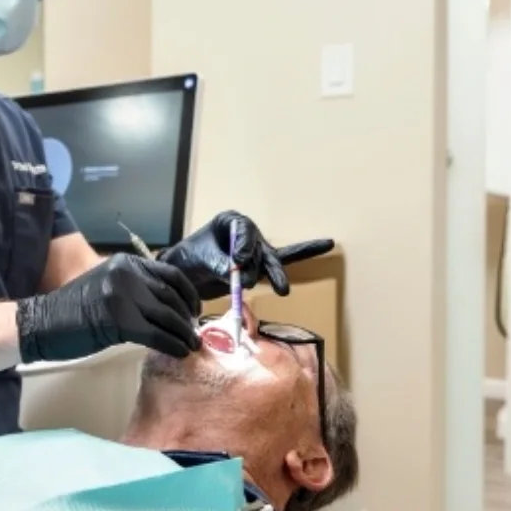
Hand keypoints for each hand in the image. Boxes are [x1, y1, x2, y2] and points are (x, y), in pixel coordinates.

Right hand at [15, 253, 201, 361]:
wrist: (42, 323)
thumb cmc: (74, 310)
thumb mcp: (107, 286)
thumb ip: (135, 288)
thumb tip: (169, 306)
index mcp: (126, 263)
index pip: (171, 274)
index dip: (189, 294)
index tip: (195, 311)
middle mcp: (127, 274)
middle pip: (172, 296)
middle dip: (188, 319)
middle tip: (194, 334)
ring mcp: (123, 295)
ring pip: (168, 316)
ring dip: (184, 335)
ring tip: (191, 346)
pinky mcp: (119, 320)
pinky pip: (156, 334)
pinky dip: (172, 345)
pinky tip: (179, 352)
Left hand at [159, 211, 334, 298]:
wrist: (184, 274)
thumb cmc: (188, 260)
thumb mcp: (200, 259)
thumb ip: (220, 266)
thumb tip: (241, 276)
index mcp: (230, 222)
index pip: (244, 230)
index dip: (243, 246)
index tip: (236, 262)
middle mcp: (246, 234)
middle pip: (261, 249)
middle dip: (262, 265)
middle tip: (254, 279)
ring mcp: (256, 250)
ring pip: (269, 263)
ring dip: (271, 276)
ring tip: (281, 288)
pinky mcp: (260, 267)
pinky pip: (282, 261)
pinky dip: (305, 252)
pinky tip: (327, 242)